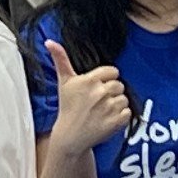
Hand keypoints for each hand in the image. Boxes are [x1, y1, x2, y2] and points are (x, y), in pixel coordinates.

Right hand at [43, 43, 132, 158]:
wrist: (70, 136)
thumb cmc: (68, 107)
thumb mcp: (64, 82)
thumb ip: (60, 59)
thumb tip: (49, 41)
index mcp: (89, 80)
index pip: (113, 72)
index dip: (106, 79)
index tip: (98, 88)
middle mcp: (100, 92)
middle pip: (119, 85)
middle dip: (111, 92)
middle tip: (99, 101)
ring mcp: (109, 108)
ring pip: (124, 99)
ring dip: (116, 105)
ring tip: (102, 111)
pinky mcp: (116, 122)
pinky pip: (128, 113)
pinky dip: (121, 117)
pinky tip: (108, 119)